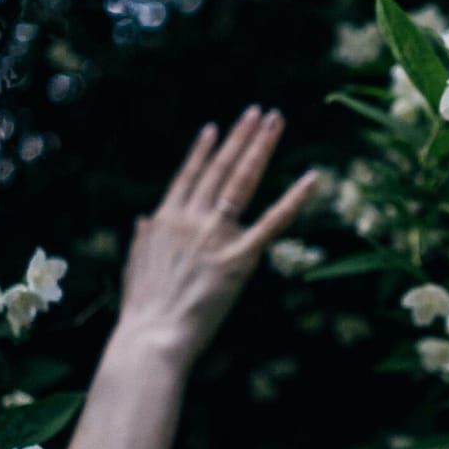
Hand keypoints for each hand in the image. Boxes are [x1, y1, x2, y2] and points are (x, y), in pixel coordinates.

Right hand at [113, 104, 316, 366]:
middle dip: (240, 137)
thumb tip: (142, 220)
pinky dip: (294, 199)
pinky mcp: (239, 258)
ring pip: (242, 182)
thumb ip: (143, 240)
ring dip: (260, 148)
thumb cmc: (143, 310)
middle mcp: (191, 219)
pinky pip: (272, 223)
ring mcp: (216, 236)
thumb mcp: (135, 267)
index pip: (188, 176)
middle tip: (258, 112)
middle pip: (220, 169)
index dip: (203, 151)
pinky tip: (312, 178)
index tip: (215, 128)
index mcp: (166, 220)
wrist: (152, 335)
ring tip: (274, 121)